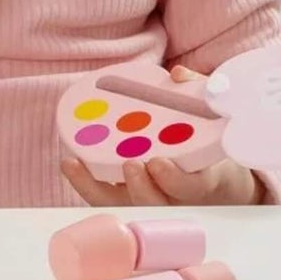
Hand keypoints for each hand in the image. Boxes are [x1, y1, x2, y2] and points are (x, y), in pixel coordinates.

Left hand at [60, 65, 262, 205]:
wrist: (211, 178)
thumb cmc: (207, 143)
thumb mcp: (211, 118)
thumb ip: (199, 92)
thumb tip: (178, 75)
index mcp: (200, 181)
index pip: (189, 187)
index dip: (173, 179)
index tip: (159, 162)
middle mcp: (172, 199)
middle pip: (154, 203)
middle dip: (140, 187)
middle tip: (129, 163)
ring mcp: (147, 201)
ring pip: (123, 204)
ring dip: (97, 187)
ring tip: (76, 164)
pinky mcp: (127, 199)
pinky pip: (105, 197)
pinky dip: (86, 183)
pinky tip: (69, 163)